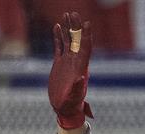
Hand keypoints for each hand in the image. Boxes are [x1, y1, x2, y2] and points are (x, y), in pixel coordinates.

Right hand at [48, 11, 93, 128]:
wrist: (63, 108)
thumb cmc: (71, 105)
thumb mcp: (74, 97)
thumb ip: (78, 87)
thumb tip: (81, 77)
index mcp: (81, 67)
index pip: (86, 47)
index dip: (87, 35)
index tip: (87, 23)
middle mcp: (76, 61)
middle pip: (77, 40)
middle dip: (76, 26)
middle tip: (73, 13)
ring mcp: (67, 62)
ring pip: (68, 40)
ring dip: (68, 28)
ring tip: (66, 14)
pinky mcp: (59, 64)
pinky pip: (59, 47)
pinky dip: (58, 37)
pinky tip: (56, 27)